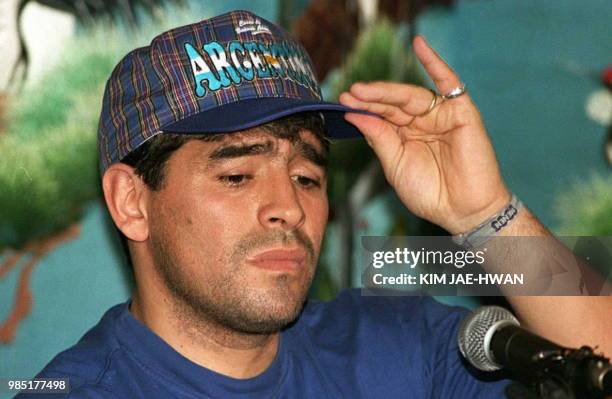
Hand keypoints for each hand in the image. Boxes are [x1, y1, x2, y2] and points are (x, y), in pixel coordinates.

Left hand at [338, 36, 510, 234]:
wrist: (463, 211)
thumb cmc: (430, 193)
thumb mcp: (395, 165)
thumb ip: (379, 138)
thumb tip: (355, 115)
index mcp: (404, 135)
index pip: (381, 115)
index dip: (363, 108)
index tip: (342, 101)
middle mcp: (421, 122)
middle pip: (392, 103)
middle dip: (370, 98)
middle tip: (349, 94)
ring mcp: (441, 115)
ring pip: (411, 95)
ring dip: (387, 90)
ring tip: (363, 89)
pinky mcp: (461, 112)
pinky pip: (449, 82)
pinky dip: (435, 62)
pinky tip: (419, 45)